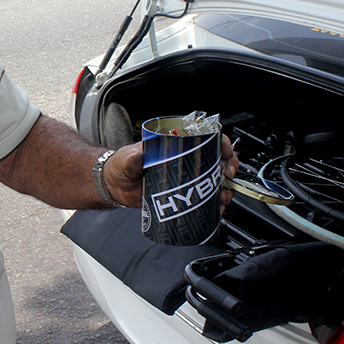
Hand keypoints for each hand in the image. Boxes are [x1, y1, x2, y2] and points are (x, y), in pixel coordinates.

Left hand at [106, 134, 238, 210]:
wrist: (115, 187)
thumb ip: (131, 158)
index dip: (220, 143)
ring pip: (215, 178)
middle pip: (216, 157)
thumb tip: (138, 155)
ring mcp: (186, 176)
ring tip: (224, 195)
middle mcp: (184, 158)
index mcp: (174, 143)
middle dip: (228, 166)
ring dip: (225, 186)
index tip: (225, 153)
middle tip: (227, 175)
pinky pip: (205, 196)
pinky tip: (218, 207)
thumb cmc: (121, 166)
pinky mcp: (184, 193)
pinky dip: (215, 202)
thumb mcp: (126, 159)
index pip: (205, 136)